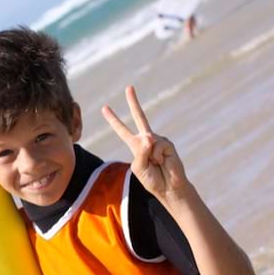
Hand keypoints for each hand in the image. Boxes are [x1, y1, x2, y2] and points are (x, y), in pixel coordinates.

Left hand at [101, 86, 188, 201]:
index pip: (122, 130)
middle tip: (129, 87)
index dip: (114, 120)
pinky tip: (163, 162)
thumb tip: (149, 137)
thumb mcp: (139, 167)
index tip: (105, 108)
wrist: (168, 187)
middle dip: (134, 102)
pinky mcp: (167, 143)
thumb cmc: (152, 179)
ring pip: (148, 140)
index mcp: (135, 145)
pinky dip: (158, 156)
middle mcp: (146, 140)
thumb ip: (141, 152)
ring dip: (150, 157)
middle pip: (139, 117)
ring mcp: (157, 140)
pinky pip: (157, 145)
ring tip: (156, 165)